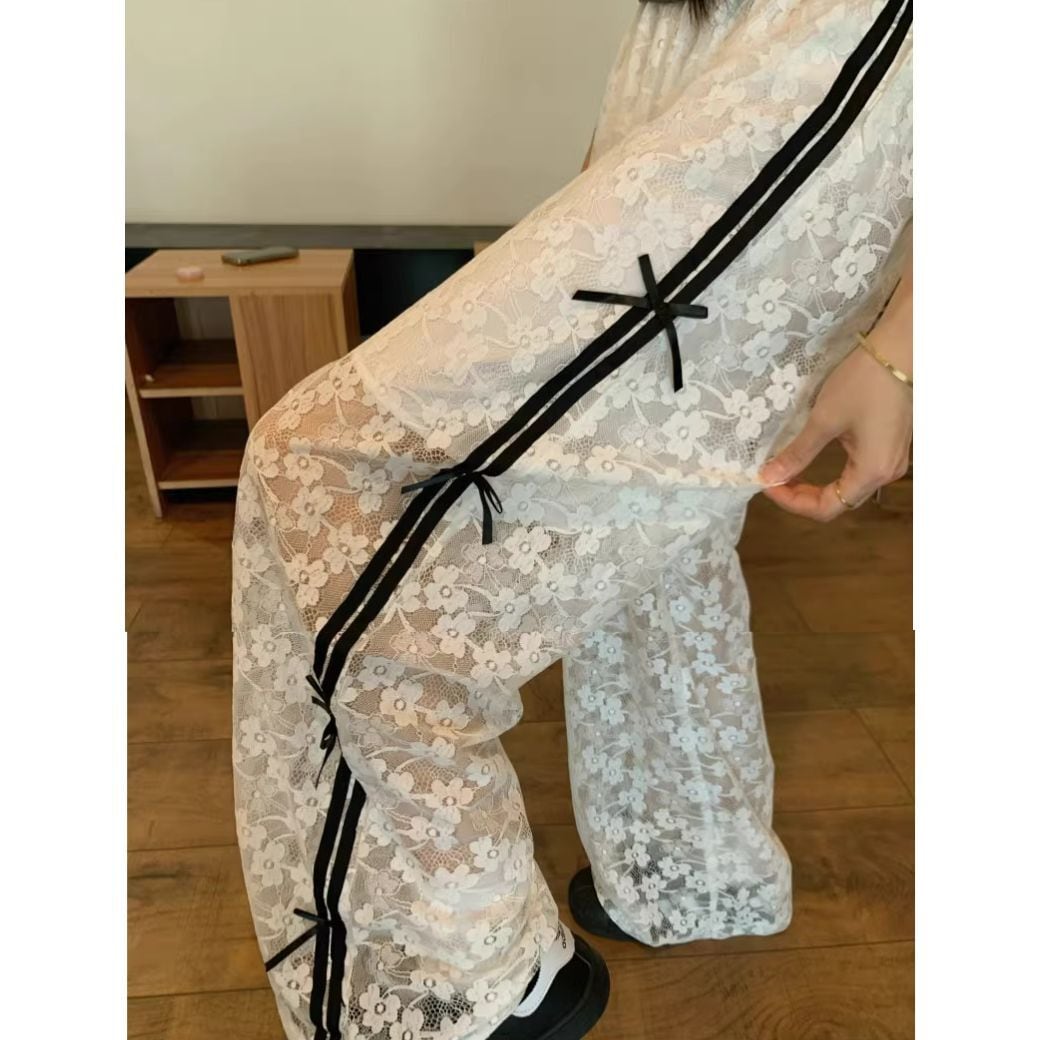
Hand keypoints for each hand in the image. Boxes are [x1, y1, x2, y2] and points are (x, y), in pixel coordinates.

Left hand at [758, 334, 911, 520]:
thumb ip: (797, 453)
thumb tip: (769, 477)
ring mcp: (891, 459)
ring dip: (816, 484)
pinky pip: (858, 470)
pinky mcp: (890, 445)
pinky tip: (812, 455)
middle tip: (774, 478)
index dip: (792, 502)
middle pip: (839, 501)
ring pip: (848, 487)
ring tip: (788, 470)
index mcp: (871, 472)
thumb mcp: (824, 420)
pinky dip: (831, 471)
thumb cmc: (863, 383)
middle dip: (802, 495)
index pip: (827, 508)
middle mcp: (886, 473)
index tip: (768, 484)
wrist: (899, 349)